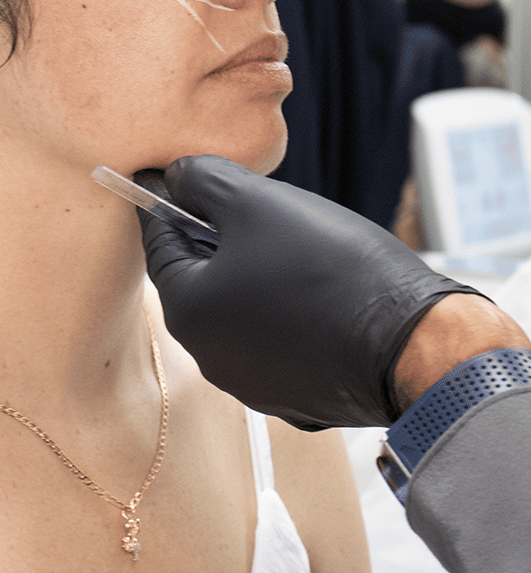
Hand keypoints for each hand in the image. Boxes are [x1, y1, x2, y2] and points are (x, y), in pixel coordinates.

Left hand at [138, 155, 480, 428]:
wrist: (413, 343)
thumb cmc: (331, 268)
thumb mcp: (257, 202)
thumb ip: (203, 182)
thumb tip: (176, 176)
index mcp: (189, 312)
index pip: (159, 244)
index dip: (166, 202)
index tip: (168, 177)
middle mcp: (210, 358)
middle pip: (200, 279)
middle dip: (219, 239)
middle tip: (254, 207)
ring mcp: (254, 383)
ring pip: (242, 310)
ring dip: (257, 276)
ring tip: (299, 248)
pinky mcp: (296, 396)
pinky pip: (280, 340)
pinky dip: (289, 312)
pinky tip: (322, 290)